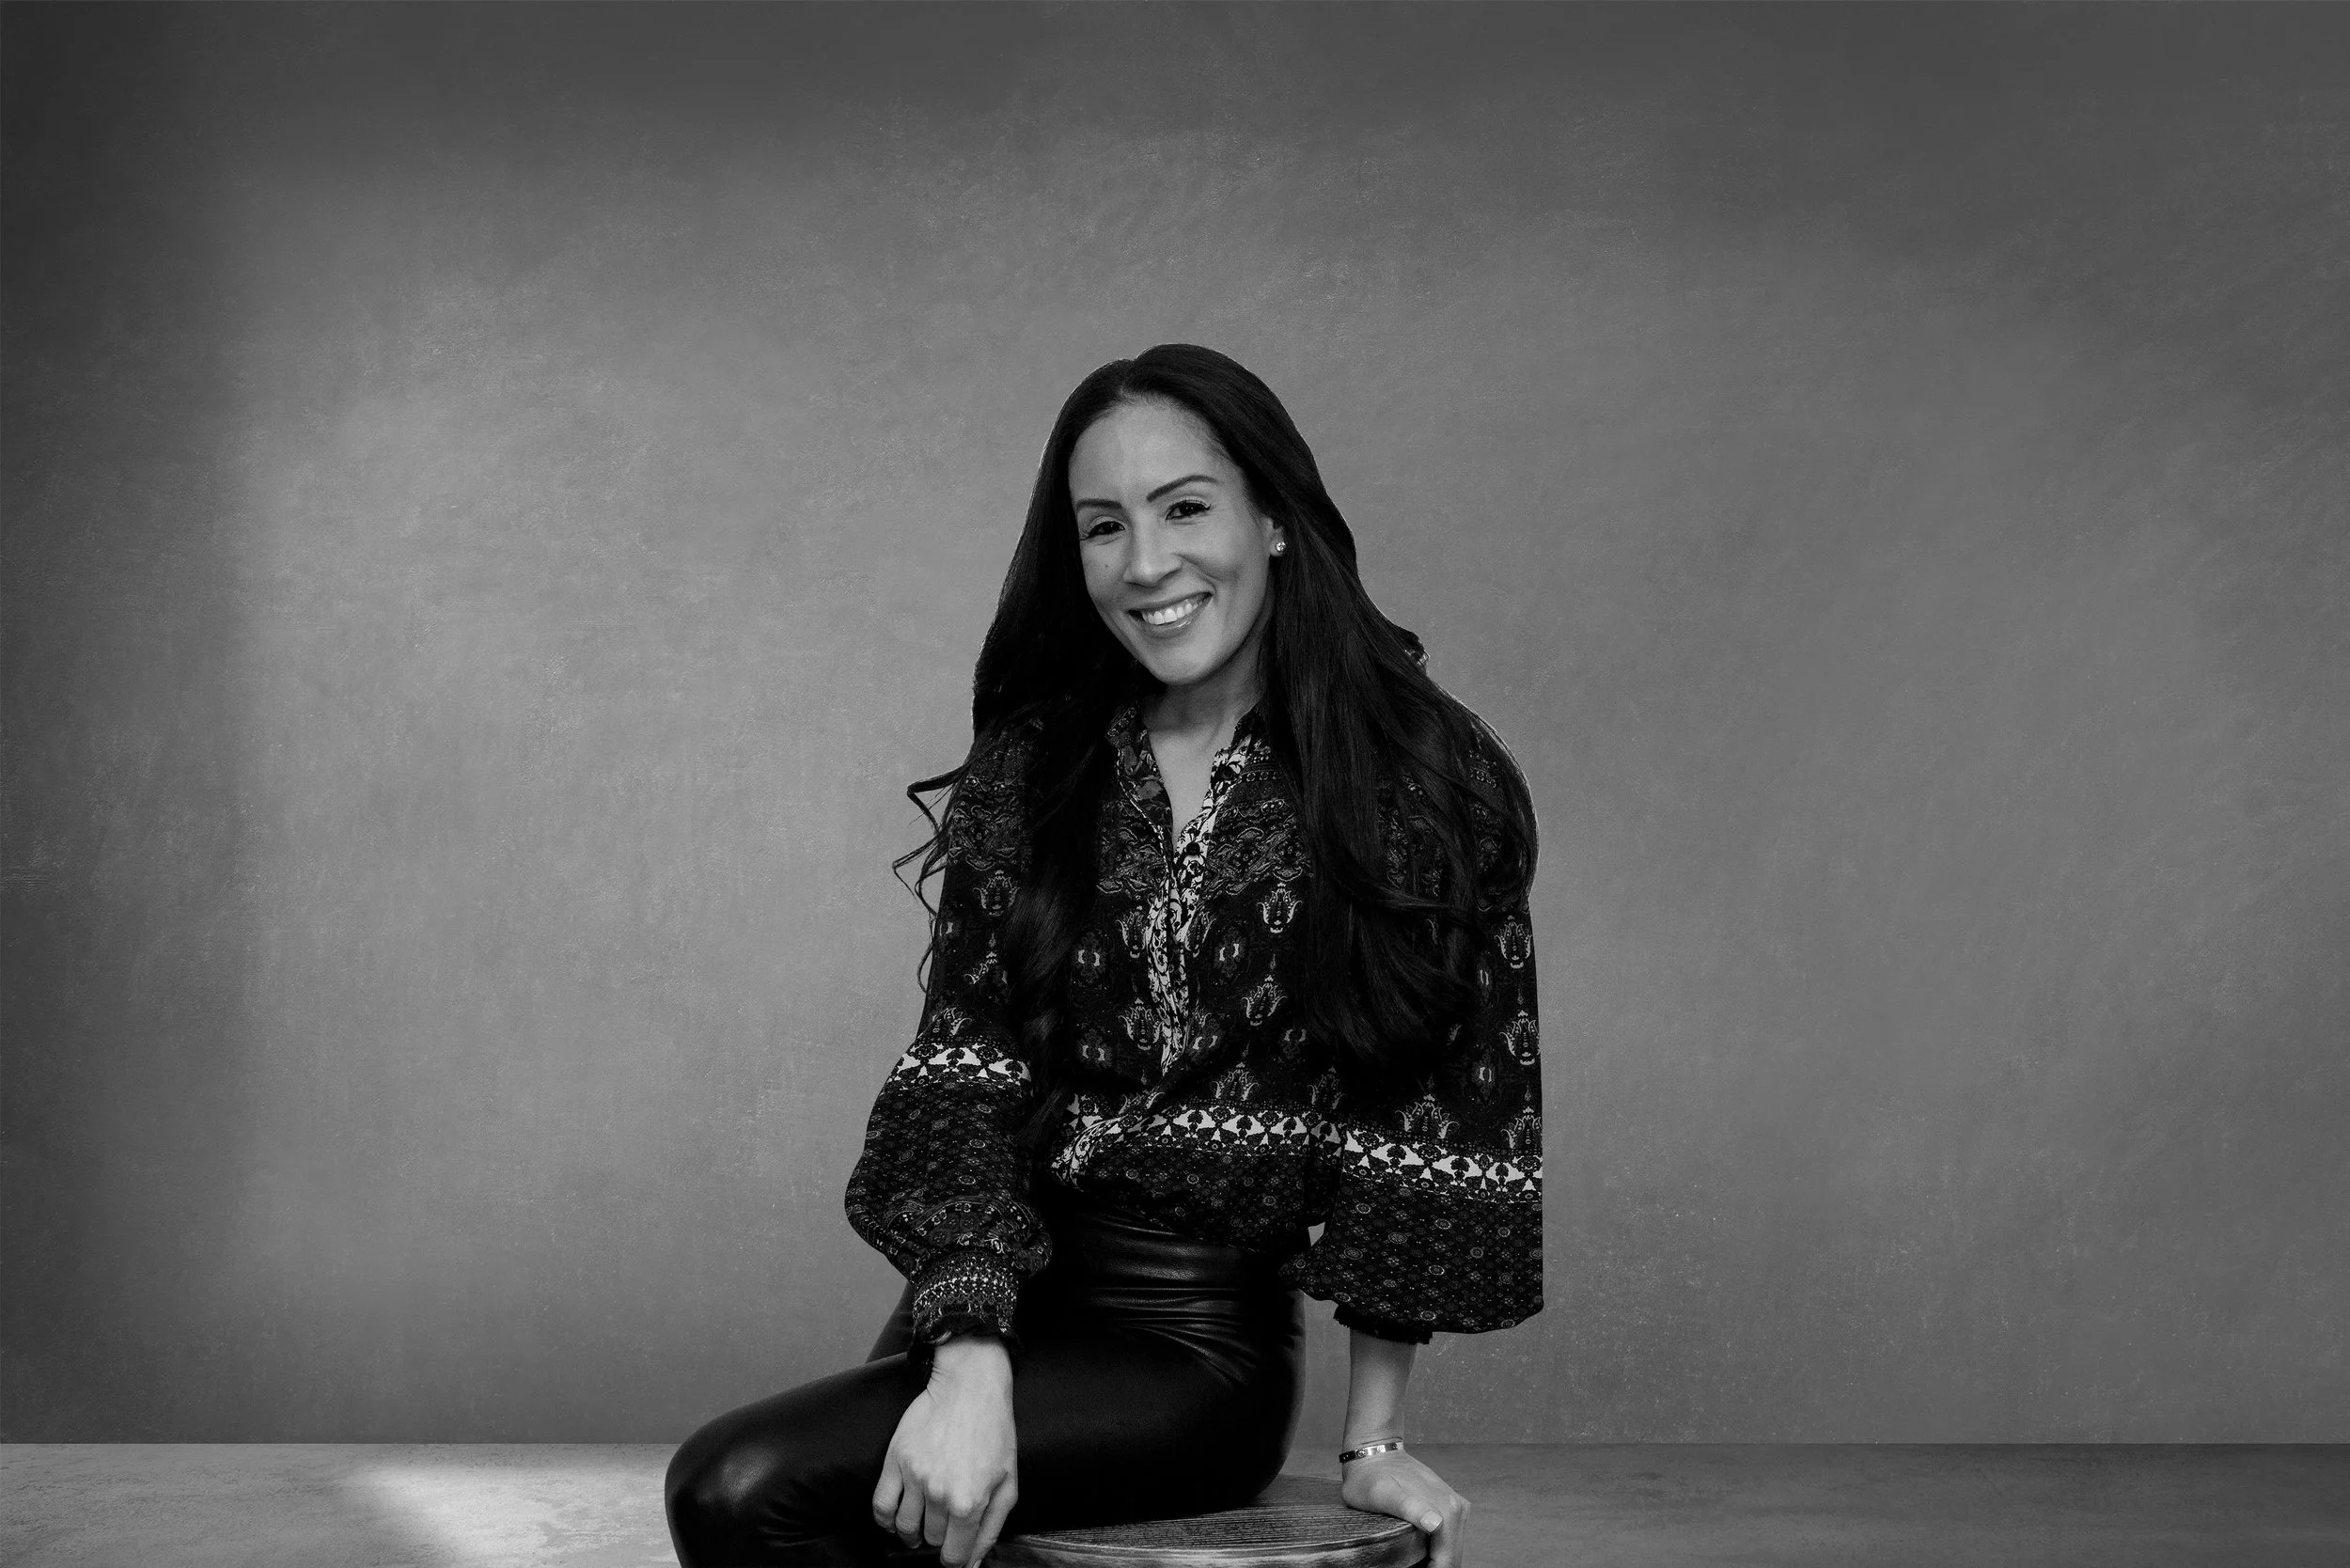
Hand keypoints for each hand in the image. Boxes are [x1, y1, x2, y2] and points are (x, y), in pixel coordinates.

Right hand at [871, 1337, 1018, 1567]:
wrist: (969, 1387)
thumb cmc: (994, 1432)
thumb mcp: (1008, 1482)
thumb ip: (991, 1527)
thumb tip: (973, 1562)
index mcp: (970, 1502)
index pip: (954, 1555)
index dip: (956, 1558)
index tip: (955, 1551)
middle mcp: (939, 1494)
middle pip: (931, 1540)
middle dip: (939, 1537)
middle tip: (946, 1523)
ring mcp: (914, 1477)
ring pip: (905, 1527)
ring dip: (913, 1533)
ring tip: (920, 1527)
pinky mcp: (895, 1461)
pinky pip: (880, 1505)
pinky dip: (884, 1520)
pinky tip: (895, 1519)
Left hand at [1341, 1448, 1469, 1567]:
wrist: (1375, 1452)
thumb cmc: (1370, 1477)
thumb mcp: (1380, 1494)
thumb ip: (1407, 1507)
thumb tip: (1435, 1523)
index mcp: (1445, 1510)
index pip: (1446, 1561)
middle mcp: (1457, 1508)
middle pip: (1453, 1557)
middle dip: (1434, 1566)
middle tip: (1408, 1565)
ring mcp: (1456, 1506)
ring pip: (1453, 1550)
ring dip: (1437, 1560)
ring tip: (1413, 1562)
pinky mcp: (1451, 1505)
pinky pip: (1450, 1538)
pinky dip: (1438, 1550)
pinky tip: (1420, 1550)